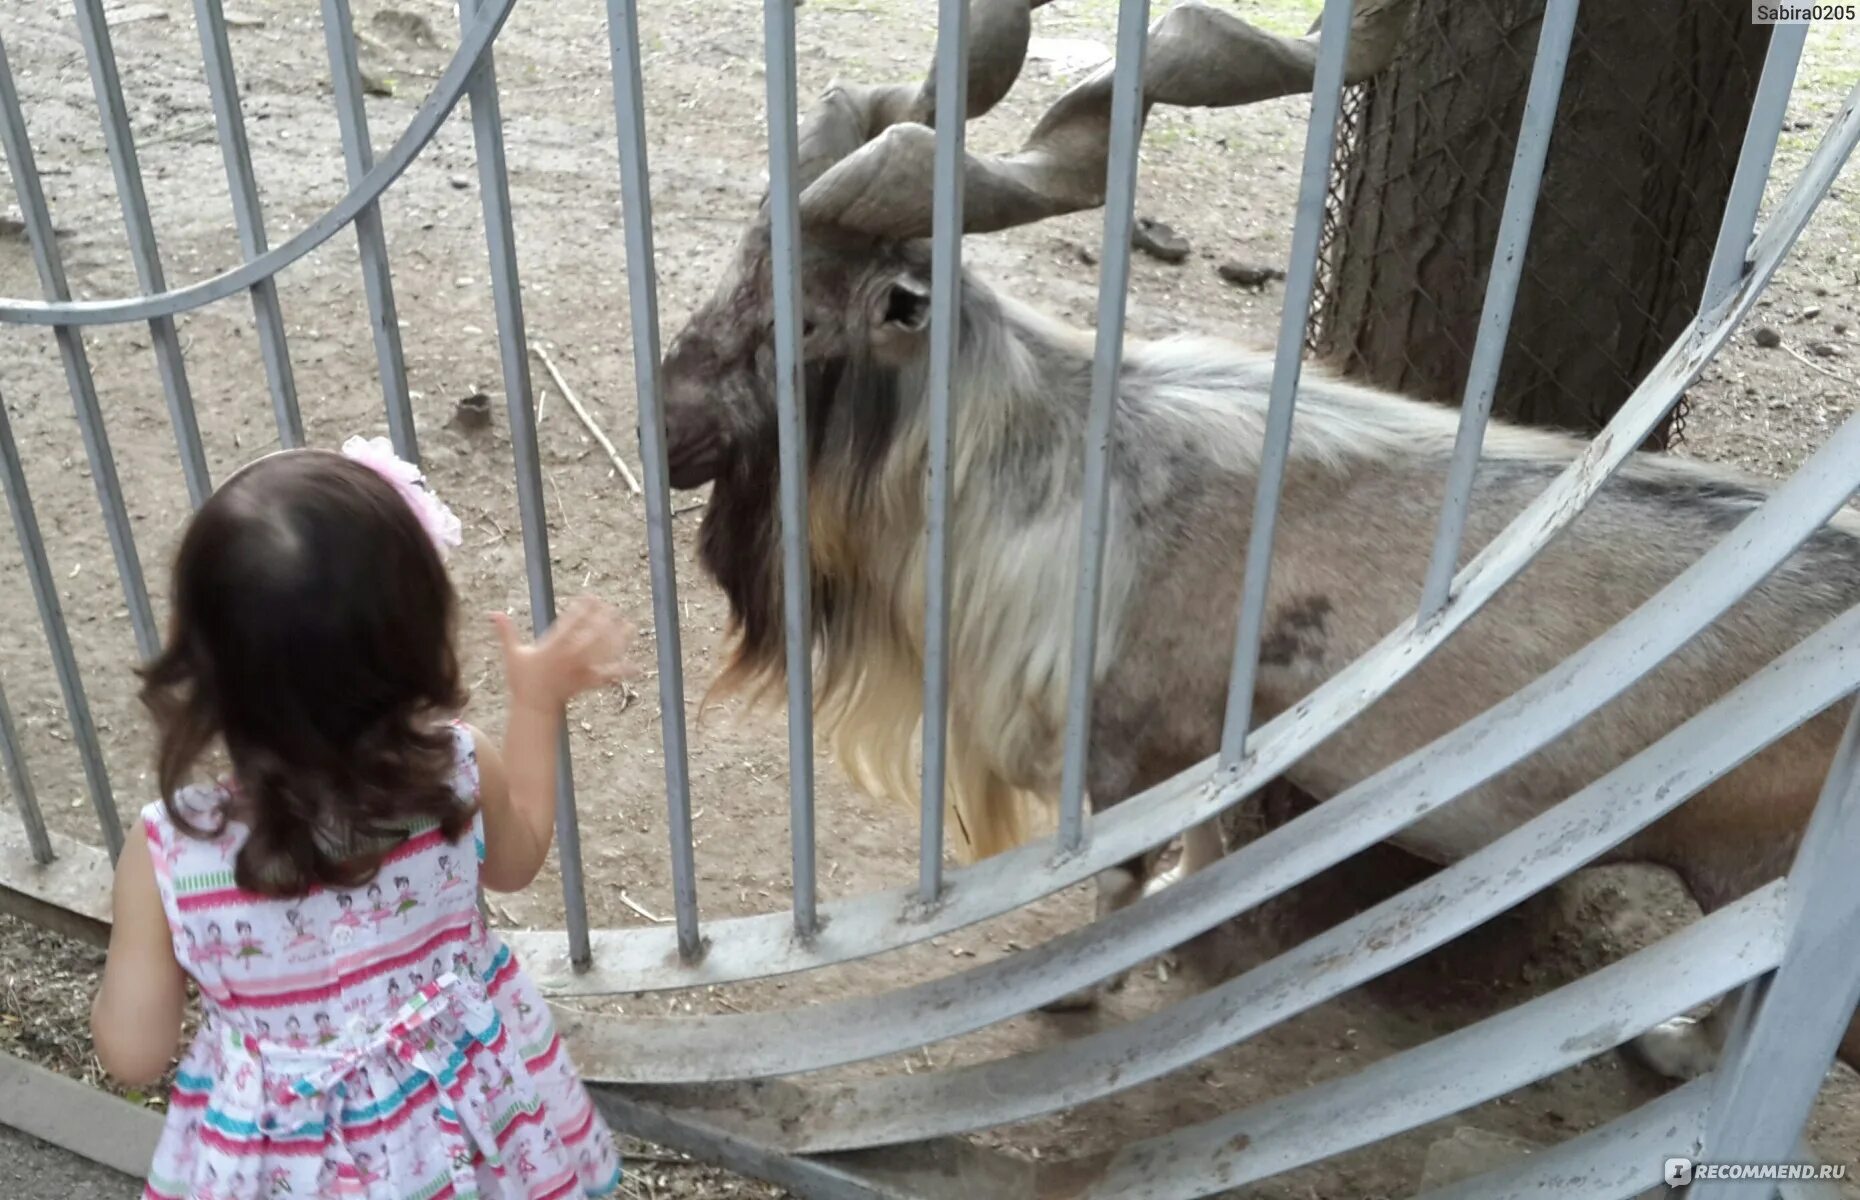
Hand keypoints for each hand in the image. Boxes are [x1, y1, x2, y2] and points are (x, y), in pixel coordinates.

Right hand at [492, 596, 637, 712]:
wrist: (534, 706)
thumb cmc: (523, 679)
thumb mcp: (513, 654)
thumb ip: (506, 632)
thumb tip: (492, 612)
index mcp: (552, 648)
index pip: (570, 625)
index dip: (582, 610)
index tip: (590, 597)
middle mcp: (568, 658)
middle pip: (591, 637)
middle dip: (604, 622)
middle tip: (614, 608)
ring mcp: (580, 671)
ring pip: (602, 654)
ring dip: (618, 640)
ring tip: (630, 627)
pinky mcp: (587, 683)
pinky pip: (606, 677)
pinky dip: (621, 672)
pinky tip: (636, 667)